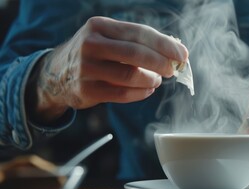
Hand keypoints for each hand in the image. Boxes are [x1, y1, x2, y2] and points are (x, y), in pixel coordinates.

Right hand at [26, 16, 187, 122]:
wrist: (56, 73)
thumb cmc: (94, 54)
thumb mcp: (108, 38)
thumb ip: (136, 42)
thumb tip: (174, 51)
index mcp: (100, 26)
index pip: (140, 33)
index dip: (165, 45)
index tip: (182, 54)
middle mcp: (90, 44)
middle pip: (136, 53)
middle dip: (161, 63)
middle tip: (172, 70)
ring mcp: (86, 68)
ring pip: (129, 75)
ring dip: (150, 79)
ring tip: (157, 80)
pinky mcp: (86, 90)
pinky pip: (121, 94)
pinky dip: (140, 93)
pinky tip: (148, 90)